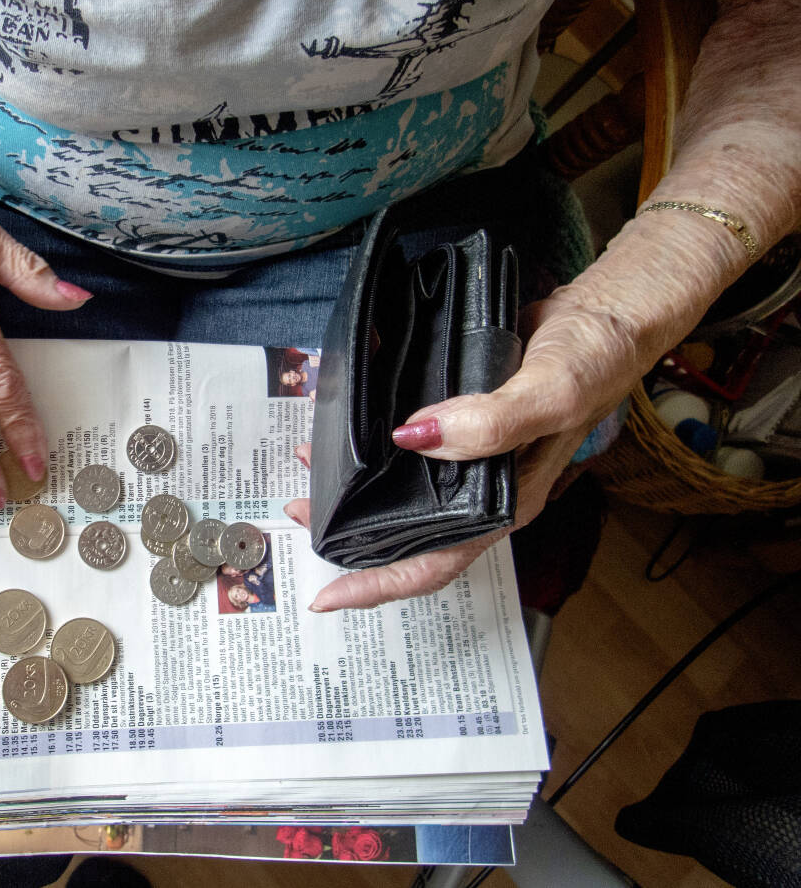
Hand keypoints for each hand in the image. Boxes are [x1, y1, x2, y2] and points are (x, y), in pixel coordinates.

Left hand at [287, 284, 643, 610]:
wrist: (609, 313)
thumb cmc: (596, 361)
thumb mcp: (551, 396)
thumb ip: (491, 423)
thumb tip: (416, 436)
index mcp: (502, 502)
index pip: (435, 563)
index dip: (379, 585)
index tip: (327, 596)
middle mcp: (480, 487)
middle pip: (405, 529)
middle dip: (350, 530)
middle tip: (299, 506)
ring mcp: (468, 454)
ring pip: (400, 483)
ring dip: (353, 478)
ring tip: (309, 456)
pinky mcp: (460, 419)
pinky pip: (408, 435)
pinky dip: (372, 431)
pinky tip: (344, 412)